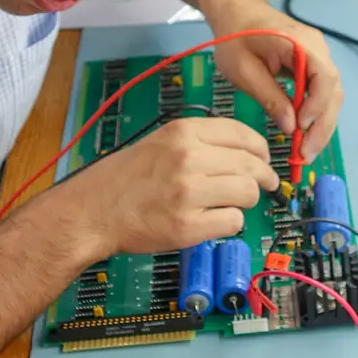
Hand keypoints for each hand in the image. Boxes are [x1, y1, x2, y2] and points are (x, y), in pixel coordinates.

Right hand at [54, 117, 278, 256]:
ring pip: (248, 193)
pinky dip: (229, 223)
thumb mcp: (161, 141)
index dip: (262, 150)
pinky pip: (233, 222)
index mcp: (183, 132)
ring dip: (245, 201)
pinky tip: (214, 220)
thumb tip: (248, 153)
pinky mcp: (187, 225)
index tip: (265, 159)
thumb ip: (202, 142)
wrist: (92, 210)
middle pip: (252, 166)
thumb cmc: (125, 178)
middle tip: (265, 185)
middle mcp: (188, 157)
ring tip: (230, 203)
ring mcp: (188, 192)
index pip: (244, 135)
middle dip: (263, 178)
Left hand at [209, 0, 342, 158]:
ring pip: (331, 95)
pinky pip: (322, 93)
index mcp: (301, 43)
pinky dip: (315, 115)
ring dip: (321, 124)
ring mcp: (318, 56)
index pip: (324, 77)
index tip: (301, 128)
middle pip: (333, 91)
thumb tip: (291, 127)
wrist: (236, 14)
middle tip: (307, 154)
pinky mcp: (313, 65)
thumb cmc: (235, 38)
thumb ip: (269, 97)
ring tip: (307, 151)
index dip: (317, 105)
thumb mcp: (244, 70)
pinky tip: (305, 134)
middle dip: (322, 125)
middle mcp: (318, 49)